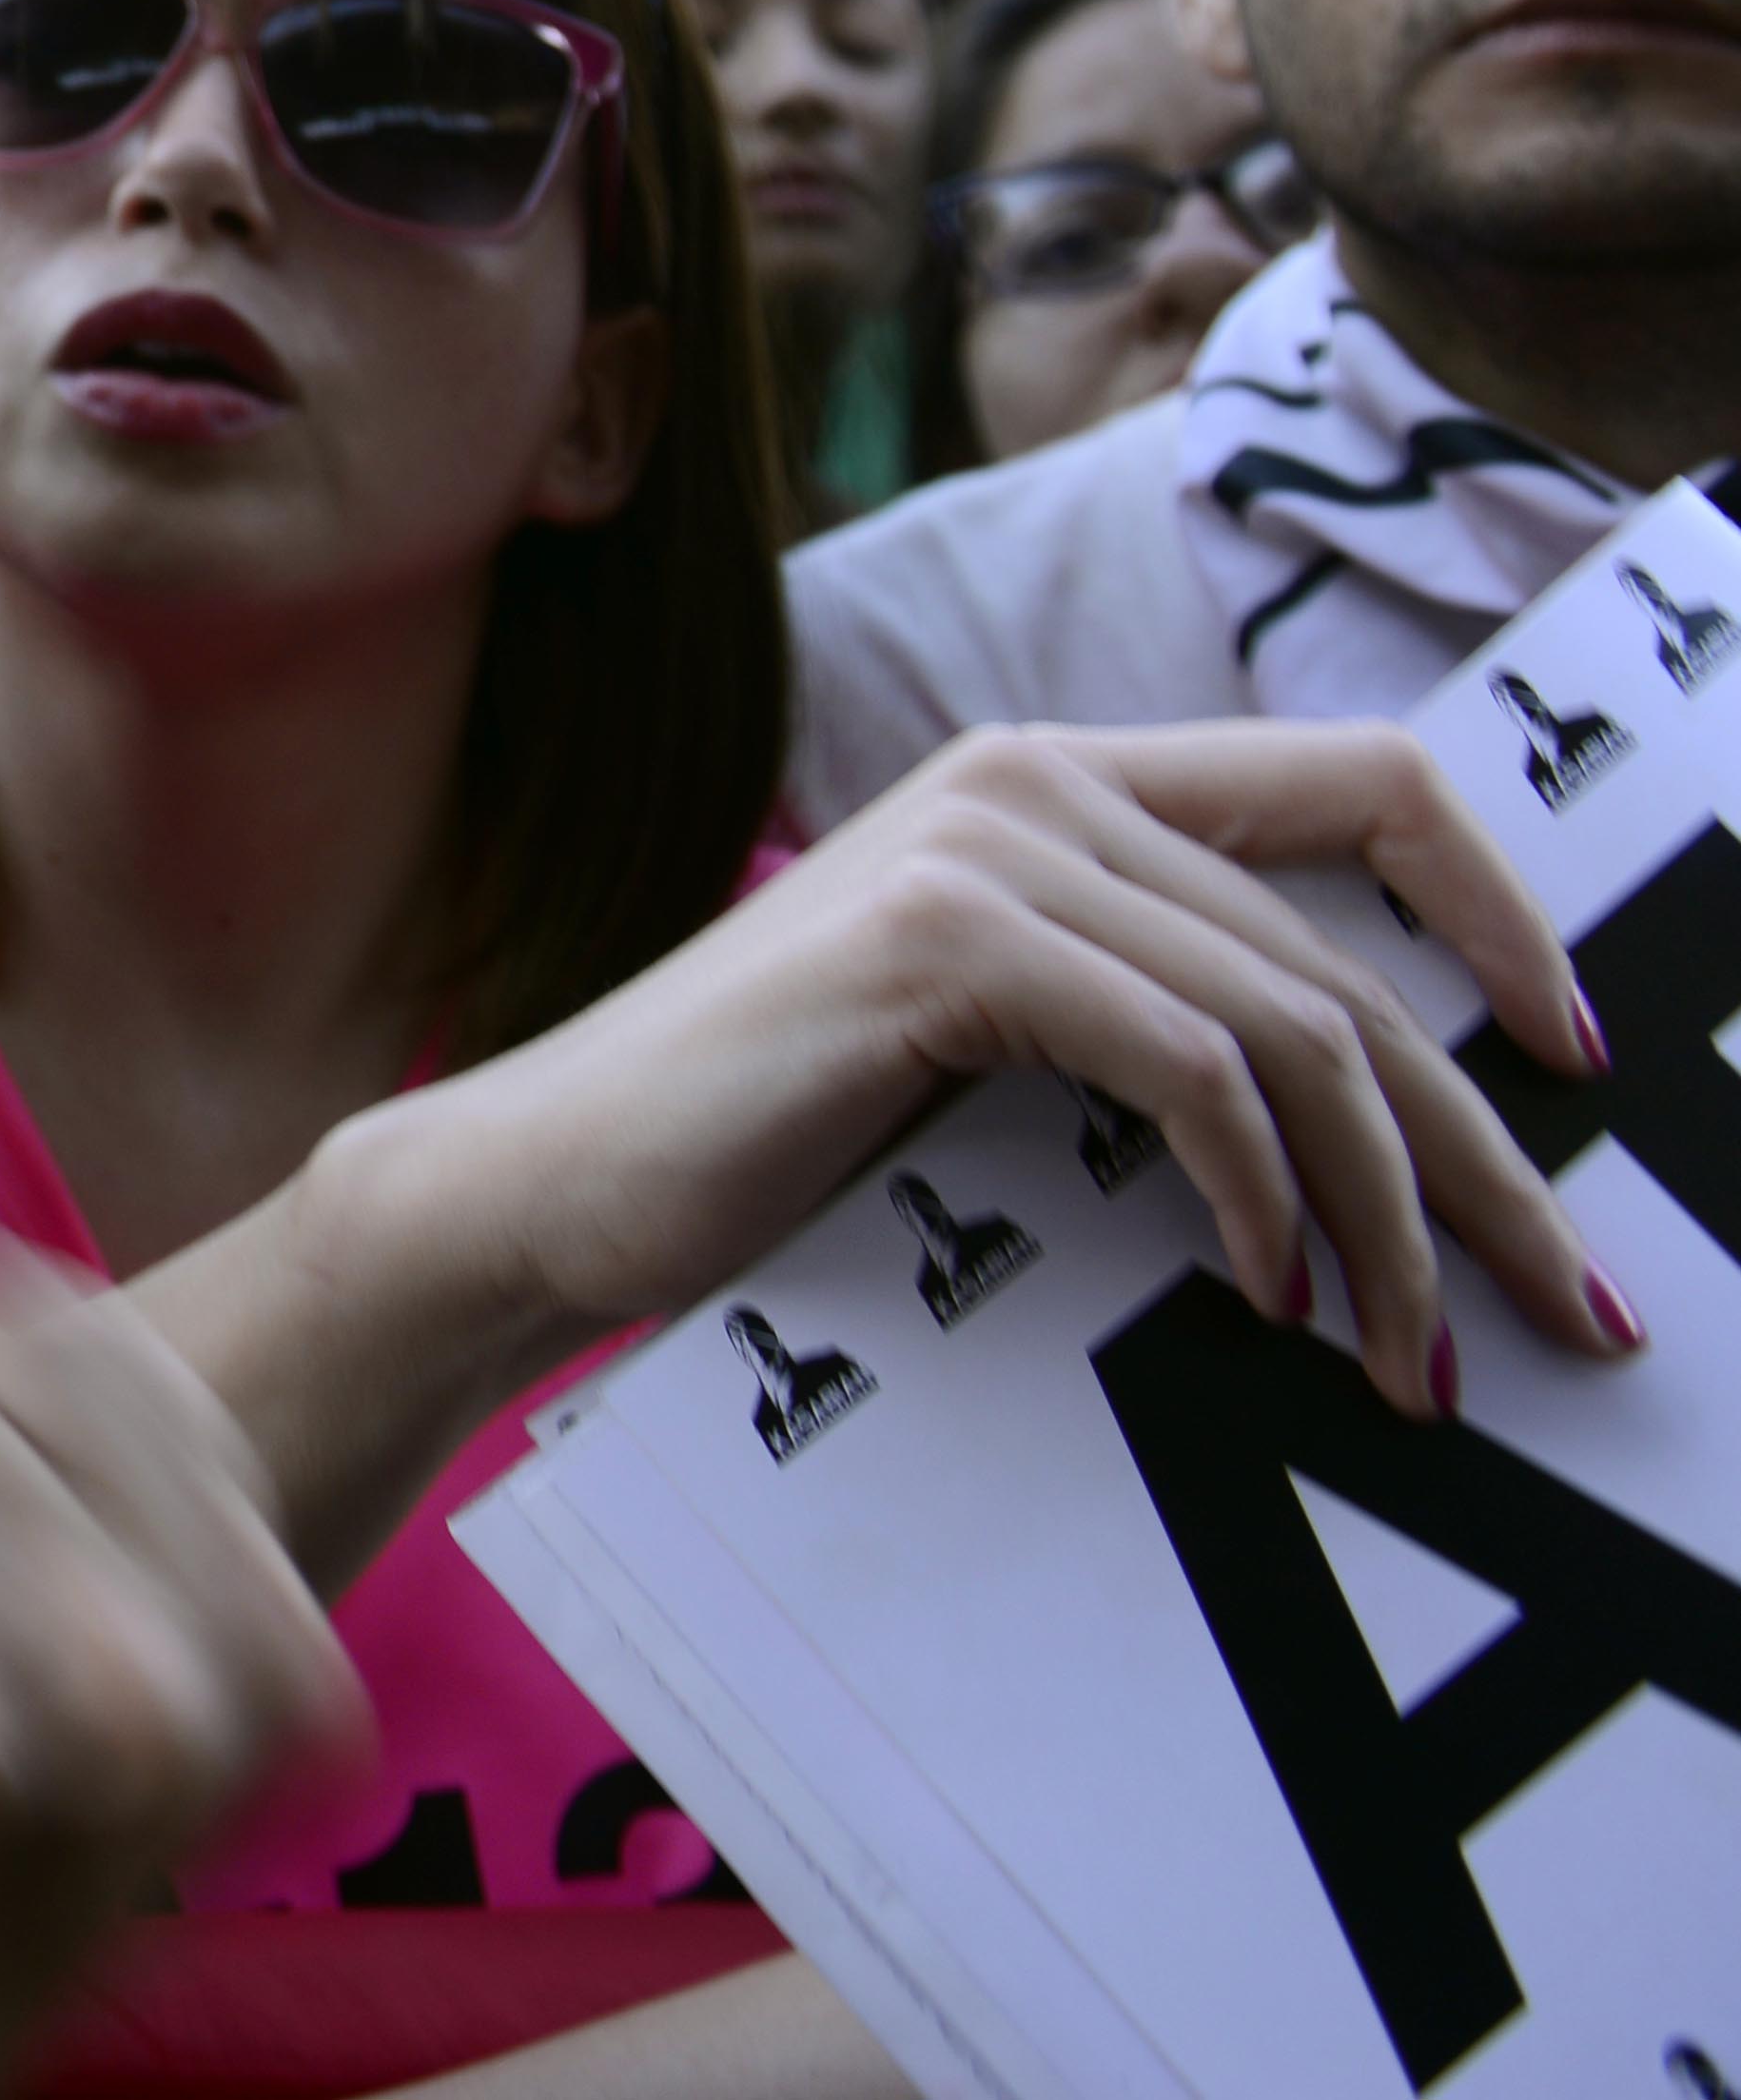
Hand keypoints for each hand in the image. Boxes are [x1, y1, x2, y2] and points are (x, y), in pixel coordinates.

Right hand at [362, 725, 1627, 1426]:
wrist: (555, 1181)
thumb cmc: (768, 1141)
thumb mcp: (1001, 1046)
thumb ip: (1152, 1013)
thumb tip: (1387, 1115)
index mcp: (1055, 778)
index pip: (1364, 779)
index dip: (1504, 911)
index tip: (1575, 1071)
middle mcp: (1034, 775)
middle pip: (1359, 955)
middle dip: (1483, 1157)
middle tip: (1556, 1313)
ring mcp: (986, 844)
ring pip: (1300, 1023)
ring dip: (1389, 1214)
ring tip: (1406, 1356)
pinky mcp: (944, 936)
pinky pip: (1196, 1069)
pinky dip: (1265, 1199)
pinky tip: (1270, 1293)